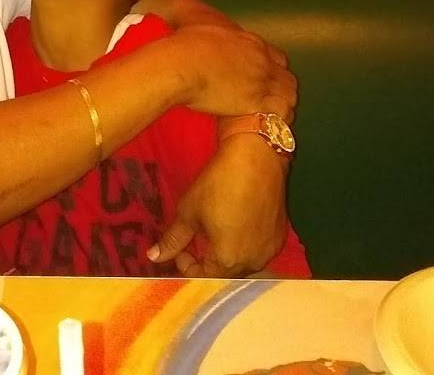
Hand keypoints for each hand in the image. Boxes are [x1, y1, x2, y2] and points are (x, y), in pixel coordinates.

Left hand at [148, 132, 288, 276]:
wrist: (257, 157)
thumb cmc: (219, 183)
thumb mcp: (189, 210)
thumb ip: (173, 239)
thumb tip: (153, 257)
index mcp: (228, 259)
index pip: (203, 277)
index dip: (187, 264)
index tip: (181, 247)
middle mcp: (253, 261)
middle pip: (225, 273)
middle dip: (207, 261)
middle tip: (195, 240)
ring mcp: (269, 250)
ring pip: (243, 263)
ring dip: (226, 255)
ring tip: (214, 233)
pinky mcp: (280, 236)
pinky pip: (258, 250)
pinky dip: (244, 245)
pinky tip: (235, 226)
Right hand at [167, 24, 296, 117]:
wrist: (181, 65)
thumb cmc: (184, 47)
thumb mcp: (196, 26)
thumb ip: (203, 27)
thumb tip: (188, 22)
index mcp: (249, 42)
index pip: (276, 57)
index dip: (272, 69)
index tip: (264, 77)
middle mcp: (260, 61)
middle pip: (286, 77)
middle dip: (281, 88)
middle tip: (269, 99)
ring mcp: (260, 82)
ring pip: (288, 95)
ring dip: (281, 104)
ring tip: (271, 115)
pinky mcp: (254, 102)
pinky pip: (278, 113)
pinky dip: (275, 119)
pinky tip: (267, 125)